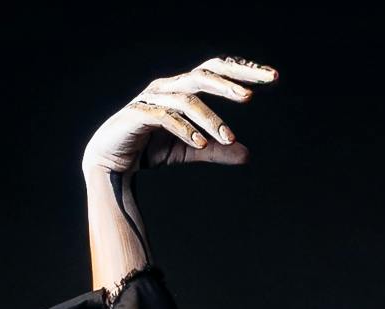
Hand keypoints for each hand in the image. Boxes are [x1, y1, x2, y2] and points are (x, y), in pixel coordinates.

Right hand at [81, 54, 274, 175]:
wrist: (111, 162)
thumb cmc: (150, 148)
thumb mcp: (191, 149)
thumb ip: (217, 149)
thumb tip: (247, 153)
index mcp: (183, 88)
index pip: (217, 71)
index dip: (243, 71)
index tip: (272, 78)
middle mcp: (168, 87)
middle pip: (203, 75)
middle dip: (229, 82)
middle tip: (251, 96)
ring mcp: (151, 99)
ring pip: (186, 100)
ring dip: (210, 118)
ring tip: (229, 138)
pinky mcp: (137, 116)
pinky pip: (164, 118)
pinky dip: (184, 130)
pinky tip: (201, 143)